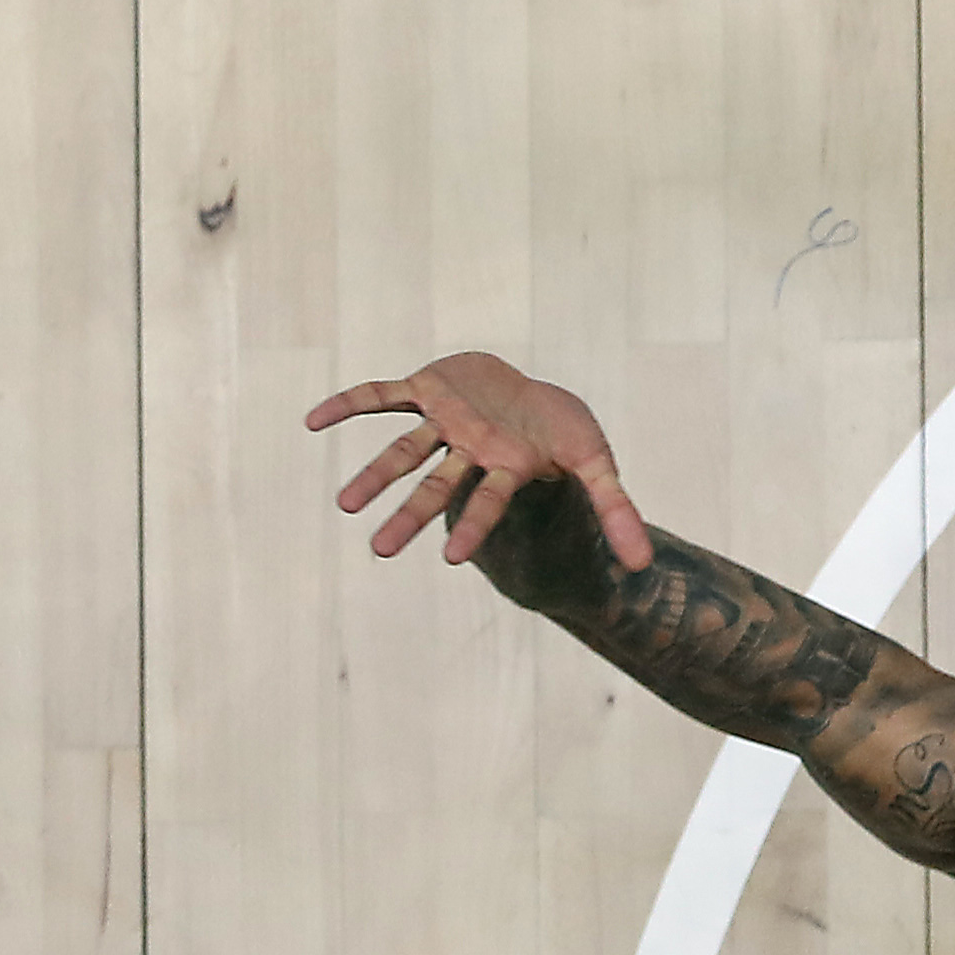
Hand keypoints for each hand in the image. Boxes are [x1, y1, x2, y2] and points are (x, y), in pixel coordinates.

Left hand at [305, 351, 652, 571]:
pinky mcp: (426, 389)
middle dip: (409, 516)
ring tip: (346, 506)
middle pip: (436, 486)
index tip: (453, 559)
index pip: (488, 500)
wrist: (530, 389)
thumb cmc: (560, 429)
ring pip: (404, 450)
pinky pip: (380, 396)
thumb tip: (643, 565)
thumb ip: (615, 509)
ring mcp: (444, 421)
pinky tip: (311, 422)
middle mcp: (468, 450)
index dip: (473, 525)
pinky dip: (348, 405)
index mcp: (506, 467)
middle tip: (380, 551)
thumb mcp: (596, 461)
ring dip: (375, 475)